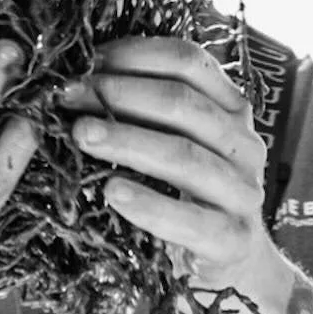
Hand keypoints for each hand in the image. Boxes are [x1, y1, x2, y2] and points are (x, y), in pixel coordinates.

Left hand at [61, 36, 272, 295]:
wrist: (231, 259)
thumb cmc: (187, 190)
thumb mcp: (174, 140)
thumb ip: (144, 109)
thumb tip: (79, 75)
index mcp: (230, 108)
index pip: (188, 62)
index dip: (135, 54)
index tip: (86, 60)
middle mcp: (243, 143)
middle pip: (183, 104)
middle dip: (118, 94)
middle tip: (68, 96)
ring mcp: (243, 192)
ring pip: (185, 156)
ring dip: (127, 140)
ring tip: (81, 135)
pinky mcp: (232, 239)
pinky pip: (191, 221)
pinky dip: (149, 204)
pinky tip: (111, 192)